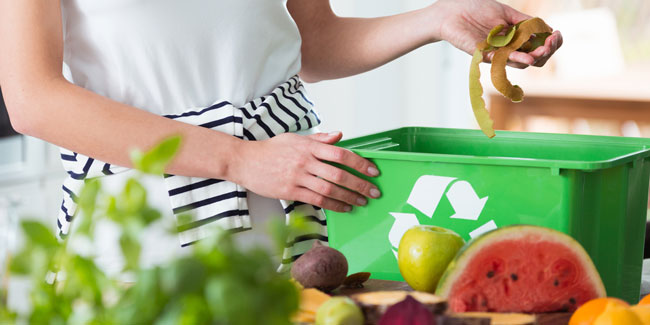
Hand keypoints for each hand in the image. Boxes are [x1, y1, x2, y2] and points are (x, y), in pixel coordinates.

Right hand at [230, 132, 380, 211]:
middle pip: (339, 174)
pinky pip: (317, 200)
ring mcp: (298, 177)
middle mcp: (305, 161)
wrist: (245, 161)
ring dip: (349, 197)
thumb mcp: (295, 138)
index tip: (373, 171)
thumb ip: (319, 139)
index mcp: (309, 146)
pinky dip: (333, 205)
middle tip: (374, 191)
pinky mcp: (291, 191)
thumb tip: (340, 135)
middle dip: (360, 184)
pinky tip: (344, 207)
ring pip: (329, 190)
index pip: (341, 153)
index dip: (359, 163)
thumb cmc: (271, 149)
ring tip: (362, 201)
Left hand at [430, 0, 562, 67]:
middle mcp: (507, 49)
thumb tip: (547, 29)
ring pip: (520, 63)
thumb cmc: (474, 9)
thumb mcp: (506, 12)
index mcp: (514, 38)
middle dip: (547, 52)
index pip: (538, 47)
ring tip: (543, 50)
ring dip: (535, 57)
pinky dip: (515, 58)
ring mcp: (495, 53)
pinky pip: (501, 61)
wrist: (451, 10)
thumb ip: (524, 21)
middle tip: (552, 42)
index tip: (557, 35)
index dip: (551, 43)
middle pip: (534, 59)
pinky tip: (527, 57)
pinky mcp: (483, 55)